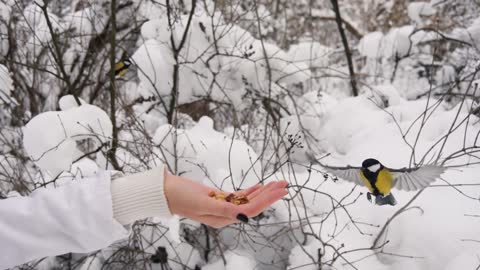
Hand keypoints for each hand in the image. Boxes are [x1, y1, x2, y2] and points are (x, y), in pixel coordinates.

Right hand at [164, 171, 287, 227]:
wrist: (165, 192)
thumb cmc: (181, 197)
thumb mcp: (202, 203)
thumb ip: (224, 210)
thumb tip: (244, 217)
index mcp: (223, 219)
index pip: (251, 210)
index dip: (267, 200)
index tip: (280, 190)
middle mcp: (225, 215)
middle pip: (253, 205)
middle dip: (270, 195)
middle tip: (285, 184)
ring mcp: (222, 206)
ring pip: (248, 199)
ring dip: (263, 191)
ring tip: (277, 183)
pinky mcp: (218, 198)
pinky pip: (238, 196)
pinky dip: (250, 190)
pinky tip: (260, 186)